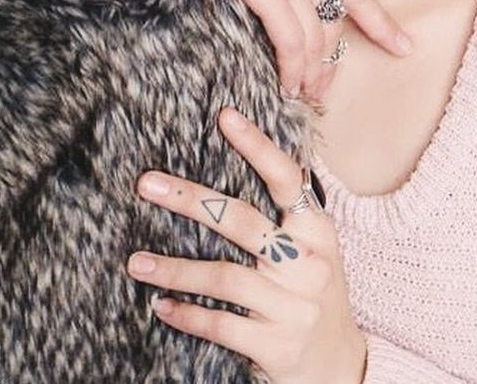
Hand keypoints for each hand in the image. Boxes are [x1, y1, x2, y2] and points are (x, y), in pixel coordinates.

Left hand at [127, 108, 366, 383]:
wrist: (339, 365)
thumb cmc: (314, 292)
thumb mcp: (314, 248)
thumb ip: (286, 214)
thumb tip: (241, 159)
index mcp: (319, 229)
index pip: (287, 178)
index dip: (257, 146)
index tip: (225, 117)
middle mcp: (309, 262)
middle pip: (243, 221)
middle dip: (191, 199)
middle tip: (147, 184)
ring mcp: (295, 305)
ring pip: (225, 277)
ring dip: (174, 269)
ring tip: (136, 262)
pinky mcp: (278, 344)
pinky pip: (222, 325)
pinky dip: (187, 313)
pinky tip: (161, 306)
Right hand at [168, 0, 410, 97]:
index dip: (378, 21)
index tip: (402, 43)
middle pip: (335, 21)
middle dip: (334, 59)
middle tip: (330, 91)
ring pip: (316, 38)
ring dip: (314, 73)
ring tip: (311, 100)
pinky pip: (290, 42)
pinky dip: (293, 69)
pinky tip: (291, 87)